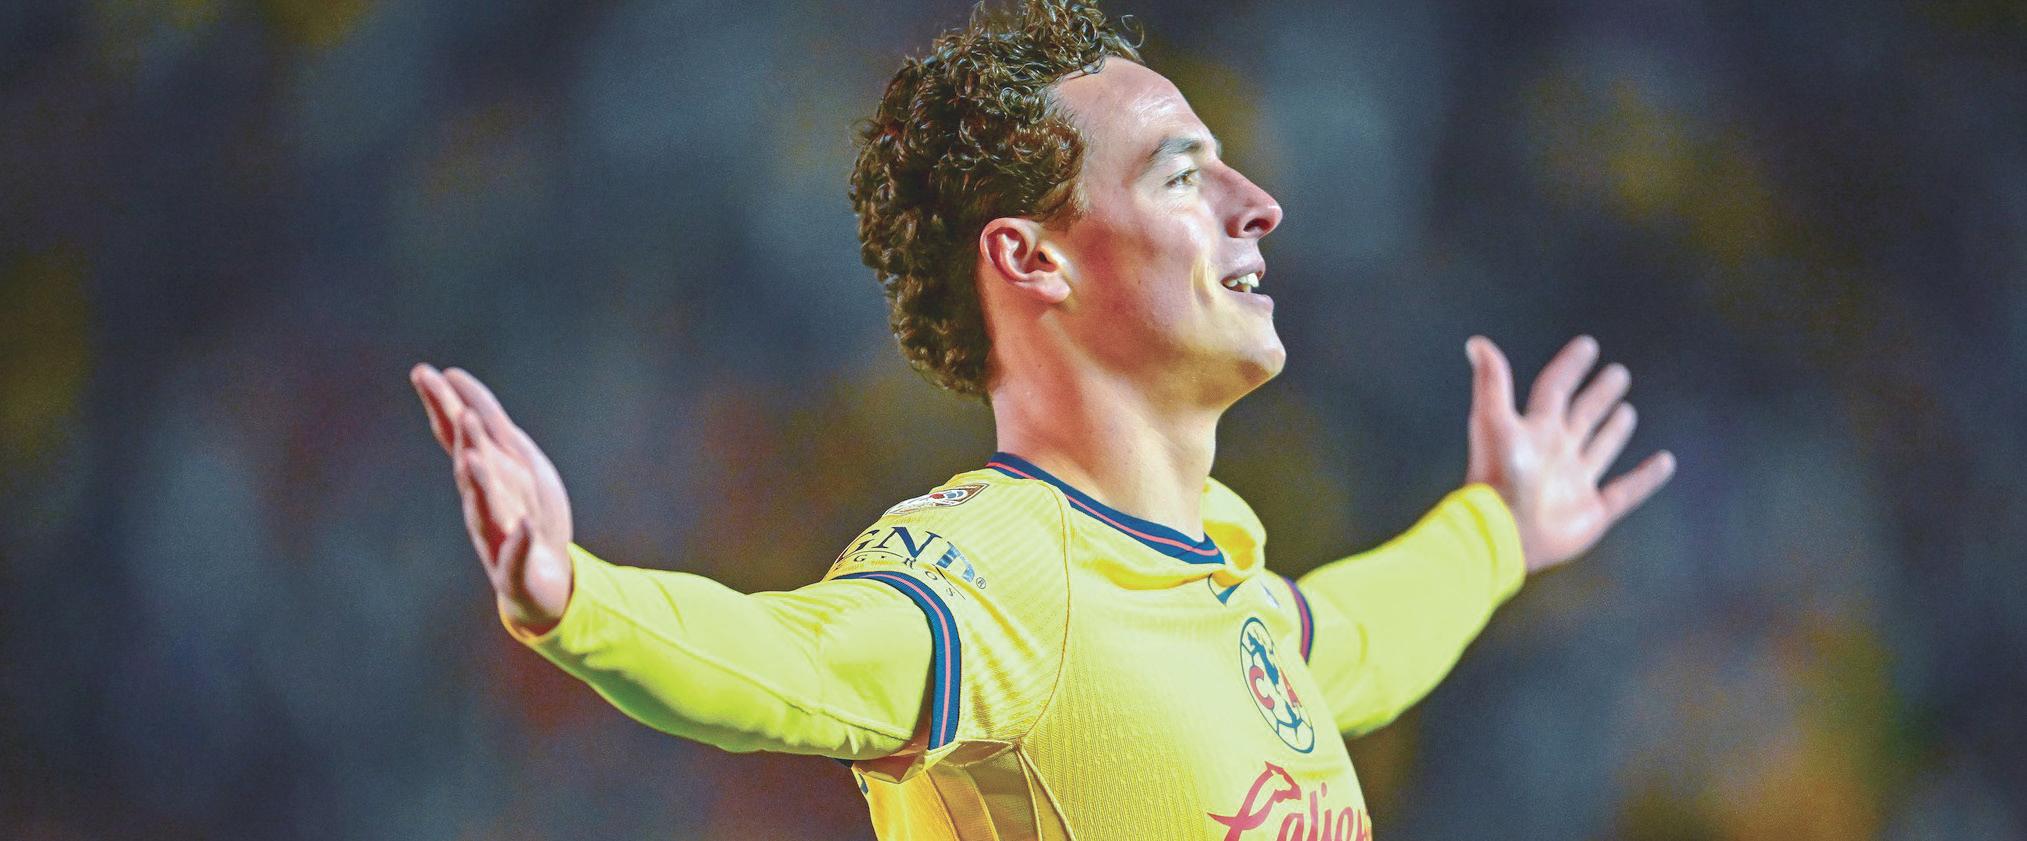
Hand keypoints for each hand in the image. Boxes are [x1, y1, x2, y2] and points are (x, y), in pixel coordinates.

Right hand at [410, 364, 574, 632]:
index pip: (456, 435)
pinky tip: (523, 528)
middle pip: (469, 468)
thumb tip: (452, 375)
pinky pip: (516, 556)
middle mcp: (483, 502)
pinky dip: (519, 542)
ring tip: (475, 461)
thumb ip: (488, 421)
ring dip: (480, 486)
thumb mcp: (515, 458)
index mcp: (485, 474)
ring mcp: (497, 537)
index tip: (422, 372)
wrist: (546, 584)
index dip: (441, 404)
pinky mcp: (516, 571)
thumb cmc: (527, 513)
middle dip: (466, 443)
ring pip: (485, 510)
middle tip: (462, 413)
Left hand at [1464, 335, 1675, 573]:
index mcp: (1535, 430)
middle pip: (1582, 415)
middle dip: (1599, 395)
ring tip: (1627, 410)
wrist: (1502, 531)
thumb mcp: (1492, 420)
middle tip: (1619, 373)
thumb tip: (1477, 341)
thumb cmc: (1497, 475)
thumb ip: (1491, 382)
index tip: (1588, 345)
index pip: (1555, 389)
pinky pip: (1626, 491)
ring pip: (1599, 448)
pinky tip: (1665, 462)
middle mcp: (1555, 452)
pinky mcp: (1592, 511)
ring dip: (1613, 430)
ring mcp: (1573, 482)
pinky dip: (1646, 478)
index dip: (1570, 366)